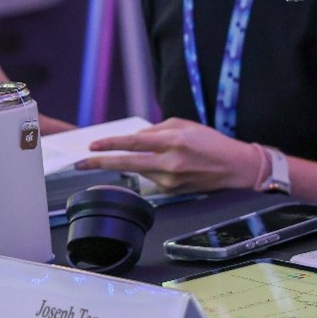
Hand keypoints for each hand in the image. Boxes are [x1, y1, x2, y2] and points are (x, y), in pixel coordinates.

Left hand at [76, 117, 259, 193]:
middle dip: (101, 163)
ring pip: (140, 170)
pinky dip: (154, 170)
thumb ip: (157, 130)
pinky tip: (172, 166)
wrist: (235, 167)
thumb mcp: (186, 126)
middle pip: (127, 162)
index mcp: (174, 141)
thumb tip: (134, 138)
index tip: (93, 145)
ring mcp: (171, 180)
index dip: (111, 144)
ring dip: (138, 163)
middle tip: (81, 163)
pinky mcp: (172, 191)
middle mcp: (171, 162)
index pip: (135, 141)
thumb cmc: (212, 142)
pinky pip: (153, 178)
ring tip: (160, 156)